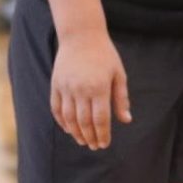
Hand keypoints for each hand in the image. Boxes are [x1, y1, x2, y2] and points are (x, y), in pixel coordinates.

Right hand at [50, 30, 131, 150]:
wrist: (81, 35)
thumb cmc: (104, 55)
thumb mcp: (118, 74)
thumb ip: (121, 98)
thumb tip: (126, 120)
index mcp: (99, 88)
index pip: (100, 119)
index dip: (102, 134)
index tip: (104, 144)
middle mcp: (81, 89)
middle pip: (84, 122)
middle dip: (90, 137)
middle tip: (95, 146)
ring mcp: (66, 87)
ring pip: (69, 118)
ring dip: (75, 133)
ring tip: (82, 141)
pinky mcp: (56, 84)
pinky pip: (56, 108)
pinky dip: (61, 121)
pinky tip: (68, 129)